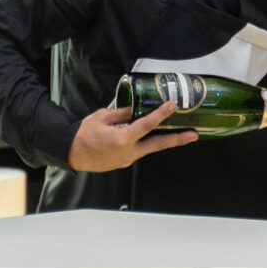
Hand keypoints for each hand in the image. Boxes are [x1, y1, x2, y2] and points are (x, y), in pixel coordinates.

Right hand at [65, 100, 198, 172]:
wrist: (73, 153)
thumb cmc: (84, 134)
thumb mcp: (102, 117)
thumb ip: (123, 113)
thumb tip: (138, 108)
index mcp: (121, 139)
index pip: (146, 125)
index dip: (161, 114)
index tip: (172, 106)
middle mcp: (128, 152)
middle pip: (158, 145)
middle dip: (177, 139)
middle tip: (193, 135)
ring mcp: (128, 159)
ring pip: (150, 148)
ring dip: (165, 140)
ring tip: (182, 134)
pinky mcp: (125, 162)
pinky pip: (140, 150)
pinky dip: (148, 142)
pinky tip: (155, 135)